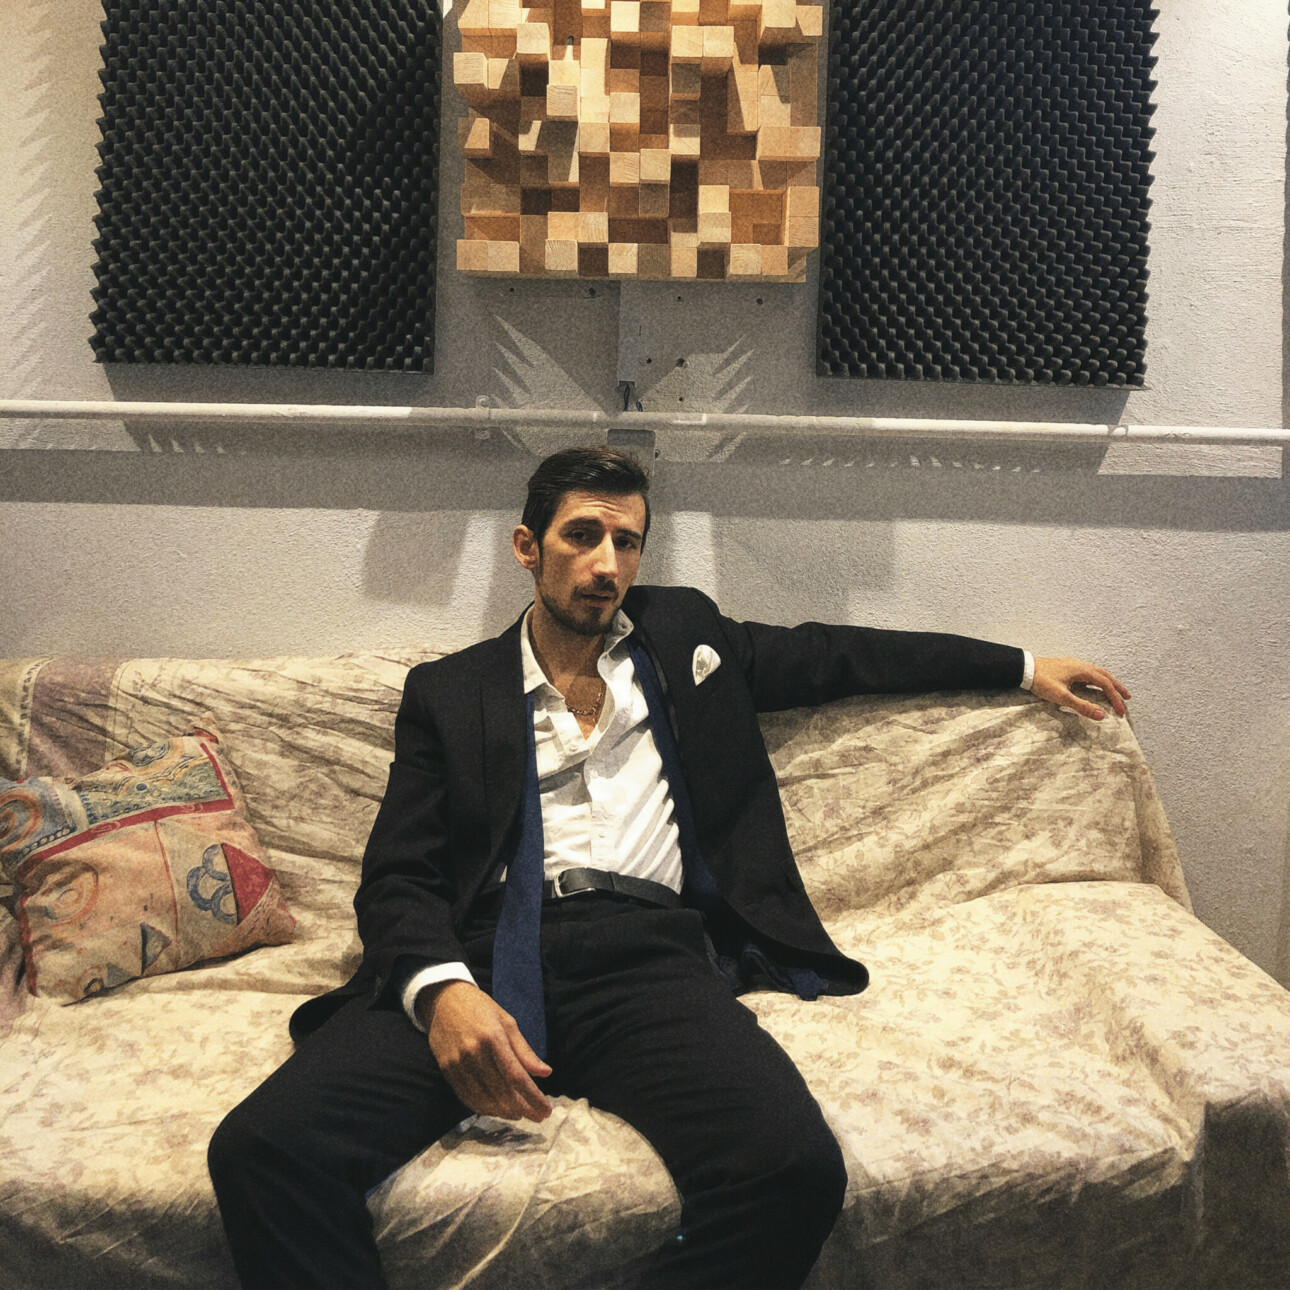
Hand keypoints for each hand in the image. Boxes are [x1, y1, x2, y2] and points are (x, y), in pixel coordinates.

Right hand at [417, 980, 551, 1121]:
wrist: (444, 1000)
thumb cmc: (481, 1008)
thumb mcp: (507, 1022)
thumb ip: (525, 1051)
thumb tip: (546, 1073)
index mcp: (493, 1037)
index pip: (516, 1076)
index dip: (532, 1097)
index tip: (546, 1110)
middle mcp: (474, 1052)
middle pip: (501, 1091)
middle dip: (523, 1108)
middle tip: (538, 1117)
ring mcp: (458, 1063)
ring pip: (484, 1098)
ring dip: (504, 1112)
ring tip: (520, 1114)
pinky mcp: (446, 1070)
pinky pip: (467, 1097)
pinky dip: (484, 1108)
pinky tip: (497, 1110)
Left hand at [1030, 657, 1130, 720]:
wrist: (1024, 669)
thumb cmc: (1041, 681)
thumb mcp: (1061, 696)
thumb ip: (1081, 706)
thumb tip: (1101, 715)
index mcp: (1082, 670)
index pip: (1105, 684)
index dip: (1114, 698)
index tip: (1120, 711)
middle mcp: (1081, 665)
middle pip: (1105, 675)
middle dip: (1117, 687)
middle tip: (1128, 697)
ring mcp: (1074, 664)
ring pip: (1097, 672)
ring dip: (1108, 682)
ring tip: (1115, 691)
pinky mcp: (1067, 667)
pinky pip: (1089, 672)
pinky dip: (1098, 679)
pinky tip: (1095, 685)